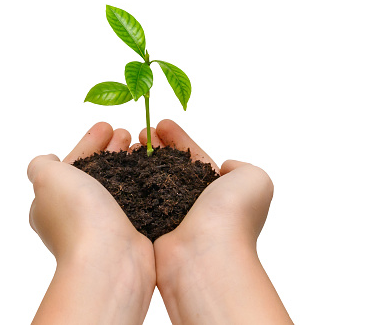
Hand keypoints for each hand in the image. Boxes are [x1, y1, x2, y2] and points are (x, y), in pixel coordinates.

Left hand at [27, 123, 154, 324]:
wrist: (110, 259)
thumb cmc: (77, 216)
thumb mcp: (47, 179)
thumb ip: (40, 165)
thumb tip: (47, 161)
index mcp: (52, 202)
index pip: (71, 165)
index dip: (88, 144)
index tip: (106, 126)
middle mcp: (76, 214)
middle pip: (96, 172)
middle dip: (111, 149)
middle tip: (127, 133)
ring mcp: (103, 224)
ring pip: (117, 184)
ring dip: (127, 162)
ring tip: (142, 145)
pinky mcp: (127, 231)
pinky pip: (134, 198)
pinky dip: (140, 180)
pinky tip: (152, 168)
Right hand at [137, 119, 291, 324]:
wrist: (206, 254)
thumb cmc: (232, 215)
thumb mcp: (256, 180)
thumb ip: (242, 167)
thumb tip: (225, 168)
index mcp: (219, 189)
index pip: (194, 157)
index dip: (178, 138)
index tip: (161, 123)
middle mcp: (195, 203)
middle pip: (171, 167)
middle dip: (157, 147)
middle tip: (141, 132)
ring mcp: (172, 216)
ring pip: (153, 181)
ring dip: (142, 162)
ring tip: (129, 145)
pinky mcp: (152, 228)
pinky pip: (140, 199)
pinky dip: (131, 182)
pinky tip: (121, 167)